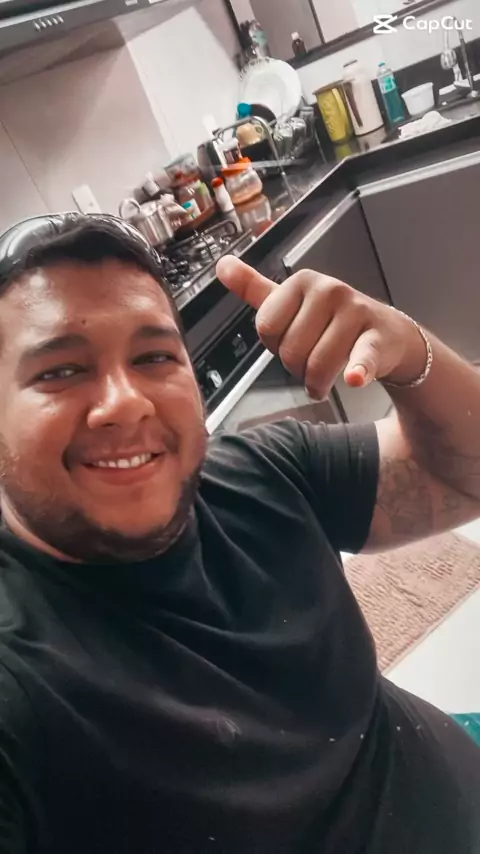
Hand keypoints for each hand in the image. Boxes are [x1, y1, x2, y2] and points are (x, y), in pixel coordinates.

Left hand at [216, 256, 426, 399]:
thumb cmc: (333, 322)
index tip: (292, 340)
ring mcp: (356, 312)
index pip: (266, 328)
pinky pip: (360, 357)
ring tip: (325, 378)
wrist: (388, 334)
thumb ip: (254, 289)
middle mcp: (329, 290)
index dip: (276, 345)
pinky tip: (355, 378)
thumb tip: (222, 265)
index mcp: (302, 282)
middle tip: (312, 361)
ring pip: (317, 365)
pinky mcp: (377, 337)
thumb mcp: (292, 302)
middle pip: (290, 350)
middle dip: (297, 368)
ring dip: (317, 383)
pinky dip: (357, 371)